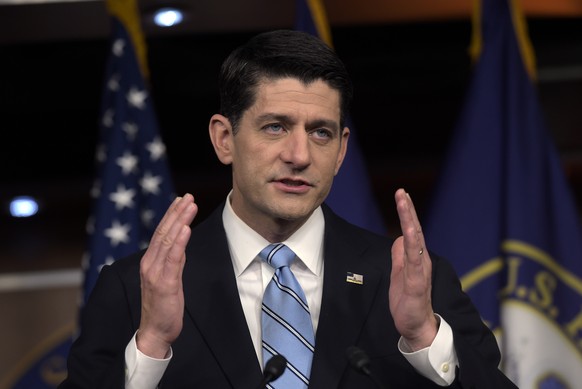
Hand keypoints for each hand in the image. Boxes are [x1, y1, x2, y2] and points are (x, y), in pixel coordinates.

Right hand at [136, 194, 197, 357]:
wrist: (155, 332)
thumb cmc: (162, 306)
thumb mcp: (170, 278)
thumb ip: (174, 260)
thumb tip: (181, 243)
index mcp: (150, 261)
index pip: (161, 232)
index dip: (171, 215)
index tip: (181, 199)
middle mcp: (150, 264)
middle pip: (164, 232)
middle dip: (176, 212)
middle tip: (188, 196)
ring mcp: (155, 273)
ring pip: (167, 241)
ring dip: (179, 221)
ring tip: (189, 206)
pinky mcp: (165, 284)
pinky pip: (173, 259)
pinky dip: (179, 242)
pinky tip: (186, 229)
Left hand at [389, 188, 437, 350]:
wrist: (416, 326)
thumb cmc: (408, 300)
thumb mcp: (399, 272)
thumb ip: (400, 255)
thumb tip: (399, 238)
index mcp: (416, 257)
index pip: (411, 230)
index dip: (406, 212)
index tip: (401, 194)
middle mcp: (421, 260)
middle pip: (415, 230)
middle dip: (408, 210)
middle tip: (401, 192)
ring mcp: (420, 270)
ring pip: (416, 240)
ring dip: (409, 221)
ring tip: (404, 203)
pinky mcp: (417, 282)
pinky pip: (415, 260)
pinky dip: (413, 245)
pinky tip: (409, 232)